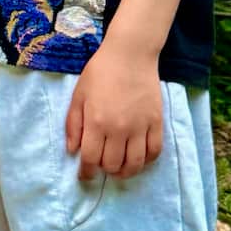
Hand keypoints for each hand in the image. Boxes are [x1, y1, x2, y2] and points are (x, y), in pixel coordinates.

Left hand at [65, 39, 163, 180]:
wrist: (130, 55)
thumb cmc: (100, 73)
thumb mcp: (78, 95)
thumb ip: (74, 124)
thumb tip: (73, 150)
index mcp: (97, 122)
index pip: (91, 159)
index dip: (86, 172)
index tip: (84, 175)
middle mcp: (119, 128)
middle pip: (113, 164)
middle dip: (104, 170)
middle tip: (102, 165)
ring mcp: (141, 127)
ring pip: (135, 164)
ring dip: (125, 171)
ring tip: (119, 168)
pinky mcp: (157, 123)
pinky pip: (155, 152)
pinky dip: (146, 161)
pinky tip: (138, 159)